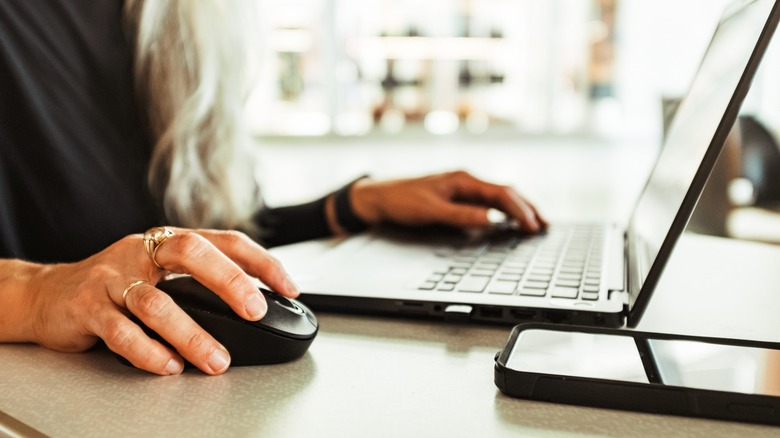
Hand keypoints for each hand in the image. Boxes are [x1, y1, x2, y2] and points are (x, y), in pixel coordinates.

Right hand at [23, 228, 297, 375]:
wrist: (45, 295)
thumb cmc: (114, 285)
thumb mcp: (158, 271)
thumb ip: (198, 280)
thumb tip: (254, 302)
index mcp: (167, 242)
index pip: (224, 240)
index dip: (260, 261)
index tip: (289, 286)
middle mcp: (141, 253)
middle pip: (192, 253)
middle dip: (230, 282)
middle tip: (255, 311)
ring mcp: (112, 277)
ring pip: (156, 301)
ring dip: (191, 334)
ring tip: (216, 360)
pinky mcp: (86, 306)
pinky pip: (120, 330)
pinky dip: (148, 351)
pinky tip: (168, 365)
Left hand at [350, 170, 547, 231]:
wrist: (378, 197)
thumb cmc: (401, 201)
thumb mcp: (431, 211)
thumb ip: (462, 215)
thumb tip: (492, 218)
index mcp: (463, 180)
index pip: (501, 193)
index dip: (520, 210)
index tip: (533, 226)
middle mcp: (466, 181)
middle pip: (505, 192)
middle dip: (527, 208)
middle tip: (545, 225)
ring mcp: (462, 188)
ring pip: (499, 196)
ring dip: (518, 208)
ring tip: (535, 222)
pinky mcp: (456, 196)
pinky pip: (487, 201)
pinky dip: (503, 210)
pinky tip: (508, 219)